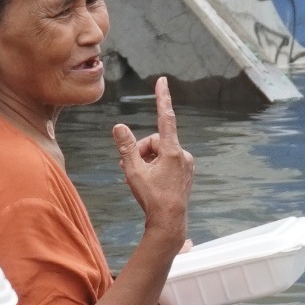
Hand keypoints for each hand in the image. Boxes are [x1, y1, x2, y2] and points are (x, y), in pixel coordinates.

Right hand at [111, 78, 193, 244]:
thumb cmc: (152, 198)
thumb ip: (126, 147)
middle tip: (128, 168)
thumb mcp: (133, 171)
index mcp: (172, 151)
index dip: (162, 98)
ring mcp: (186, 164)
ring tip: (137, 178)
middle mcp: (182, 154)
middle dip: (141, 151)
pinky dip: (156, 166)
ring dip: (147, 160)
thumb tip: (118, 127)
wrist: (169, 222)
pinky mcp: (186, 172)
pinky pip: (167, 161)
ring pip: (160, 152)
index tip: (162, 81)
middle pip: (155, 141)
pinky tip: (149, 181)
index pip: (165, 117)